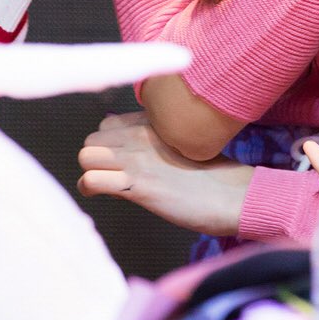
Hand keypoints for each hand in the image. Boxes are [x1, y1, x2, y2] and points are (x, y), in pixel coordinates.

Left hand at [77, 111, 252, 236]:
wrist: (233, 195)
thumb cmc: (214, 175)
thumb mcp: (184, 146)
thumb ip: (156, 144)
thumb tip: (130, 156)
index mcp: (155, 123)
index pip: (107, 124)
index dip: (110, 144)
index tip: (122, 161)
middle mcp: (142, 135)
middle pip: (92, 139)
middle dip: (97, 159)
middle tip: (112, 175)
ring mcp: (138, 159)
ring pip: (86, 156)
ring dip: (91, 172)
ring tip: (106, 185)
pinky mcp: (138, 184)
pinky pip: (91, 180)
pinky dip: (91, 190)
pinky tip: (104, 196)